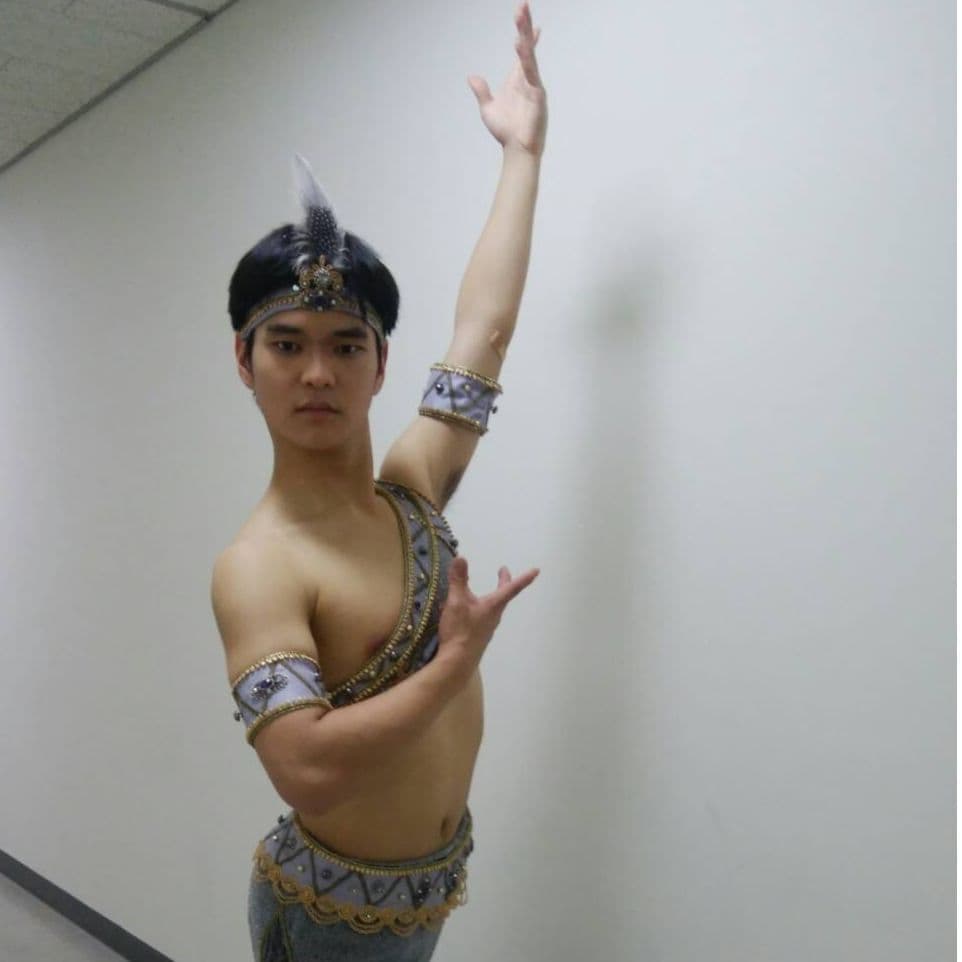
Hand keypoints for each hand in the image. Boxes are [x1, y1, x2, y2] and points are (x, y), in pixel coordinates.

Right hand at [437, 555, 540, 675]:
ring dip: (491, 596)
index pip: (512, 588)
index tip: (536, 570)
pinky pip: (482, 617)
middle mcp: (494, 616)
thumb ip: (458, 580)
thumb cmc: (460, 630)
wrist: (456, 662)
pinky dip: (478, 608)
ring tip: (481, 591)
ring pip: (492, 607)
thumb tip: (461, 558)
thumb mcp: (456, 602)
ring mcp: (487, 627)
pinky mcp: (479, 636)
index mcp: (493, 605)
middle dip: (503, 582)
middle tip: (503, 571)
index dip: (524, 578)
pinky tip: (465, 612)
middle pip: (502, 596)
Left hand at [467, 2, 547, 157]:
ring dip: (525, 34)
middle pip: (526, 46)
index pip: (522, 51)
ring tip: (521, 15)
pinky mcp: (537, 95)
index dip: (525, 35)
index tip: (525, 16)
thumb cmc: (506, 132)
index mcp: (517, 79)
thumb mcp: (488, 108)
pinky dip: (525, 59)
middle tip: (522, 4)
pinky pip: (531, 72)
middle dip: (524, 25)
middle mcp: (527, 78)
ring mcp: (533, 85)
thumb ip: (482, 91)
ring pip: (529, 54)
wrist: (516, 150)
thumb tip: (472, 77)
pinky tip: (520, 45)